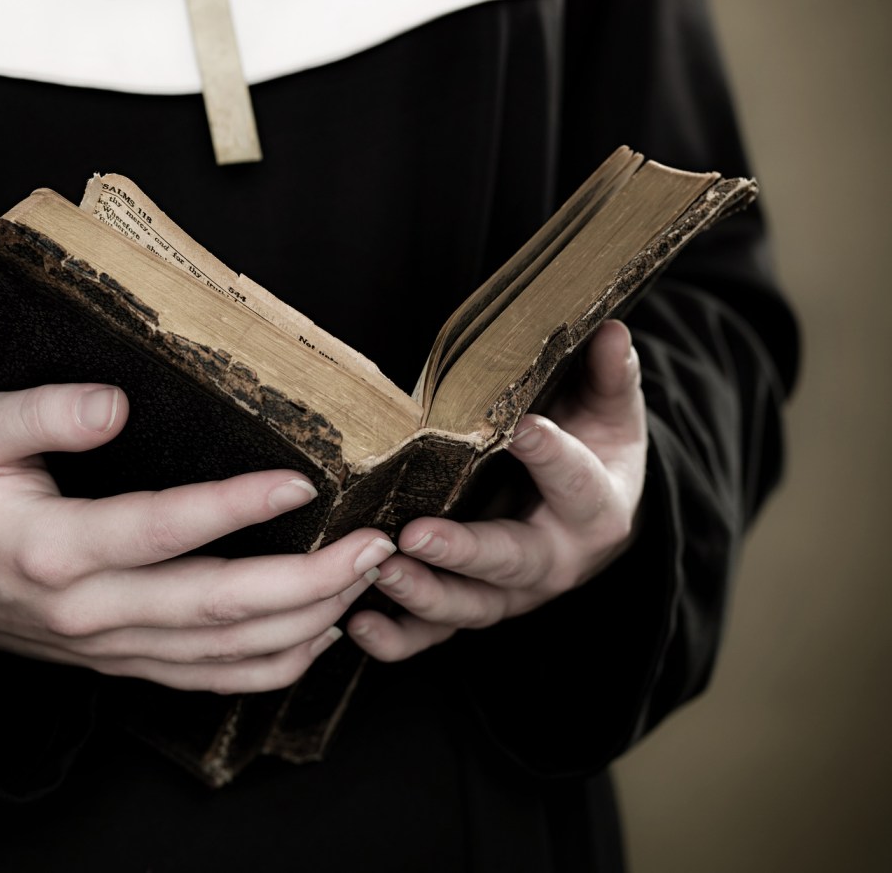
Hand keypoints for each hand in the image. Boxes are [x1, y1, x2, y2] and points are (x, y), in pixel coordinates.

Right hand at [0, 383, 397, 693]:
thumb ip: (41, 413)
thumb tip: (114, 404)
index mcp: (54, 548)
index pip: (163, 531)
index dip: (236, 508)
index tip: (302, 481)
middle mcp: (91, 611)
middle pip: (218, 608)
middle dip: (310, 580)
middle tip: (374, 545)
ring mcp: (110, 648)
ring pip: (225, 653)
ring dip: (306, 622)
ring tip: (365, 579)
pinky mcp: (123, 663)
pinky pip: (209, 679)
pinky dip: (272, 665)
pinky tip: (320, 634)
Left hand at [349, 319, 646, 660]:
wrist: (592, 515)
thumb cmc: (595, 451)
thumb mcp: (611, 413)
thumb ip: (611, 376)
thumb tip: (613, 331)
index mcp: (596, 510)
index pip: (577, 483)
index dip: (553, 456)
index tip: (522, 428)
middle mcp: (555, 562)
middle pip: (512, 563)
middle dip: (464, 553)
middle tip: (415, 535)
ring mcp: (510, 593)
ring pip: (470, 607)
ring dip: (422, 596)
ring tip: (379, 573)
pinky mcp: (472, 607)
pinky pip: (434, 635)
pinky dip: (397, 639)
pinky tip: (356, 626)